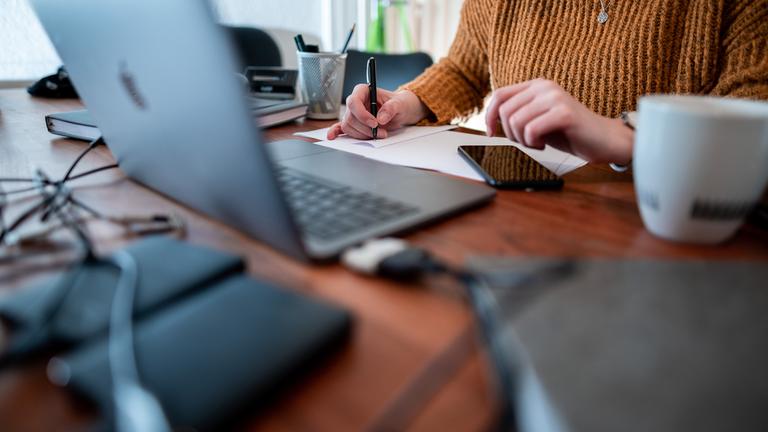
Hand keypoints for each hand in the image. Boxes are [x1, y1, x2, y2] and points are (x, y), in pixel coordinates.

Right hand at [327, 86, 428, 139]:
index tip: (374, 123)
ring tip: (378, 135)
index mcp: (364, 91)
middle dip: (365, 128)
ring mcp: (354, 113)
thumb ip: (391, 108)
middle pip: (351, 117)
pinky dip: (336, 132)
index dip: (362, 114)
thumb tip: (380, 118)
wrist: (401, 111)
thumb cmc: (399, 104)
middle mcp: (356, 102)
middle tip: (381, 133)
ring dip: (362, 134)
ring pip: (348, 126)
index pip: (354, 101)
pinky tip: (332, 136)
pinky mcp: (355, 123)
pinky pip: (342, 128)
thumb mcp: (400, 104)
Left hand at [485, 79, 632, 163]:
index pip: (499, 96)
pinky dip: (533, 143)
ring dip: (523, 140)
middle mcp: (545, 87)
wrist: (603, 140)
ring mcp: (555, 98)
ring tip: (538, 143)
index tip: (491, 133)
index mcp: (536, 86)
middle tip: (528, 141)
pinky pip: (531, 130)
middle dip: (510, 134)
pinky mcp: (564, 113)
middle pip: (505, 112)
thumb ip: (518, 114)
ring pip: (516, 122)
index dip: (489, 116)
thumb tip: (490, 121)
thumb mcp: (537, 119)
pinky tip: (545, 144)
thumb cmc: (568, 132)